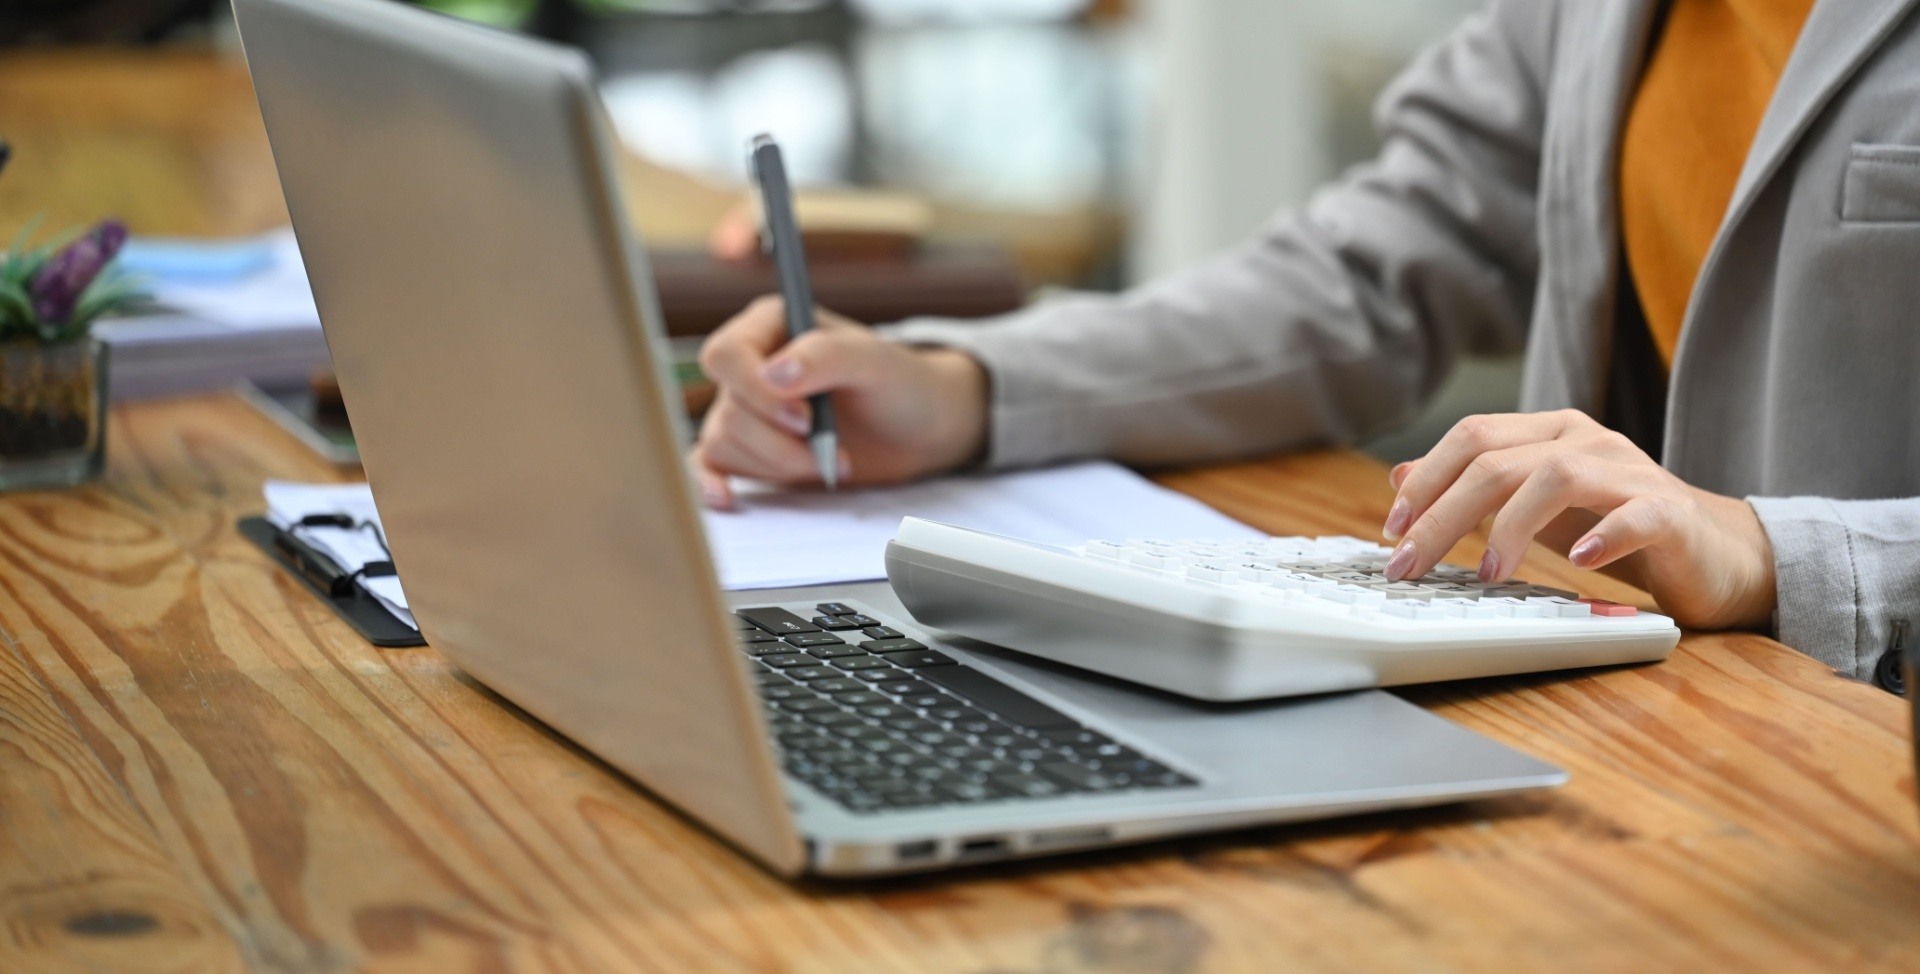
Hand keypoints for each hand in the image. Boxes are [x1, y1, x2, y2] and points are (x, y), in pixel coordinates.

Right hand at [689, 296, 988, 508]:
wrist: (916, 429)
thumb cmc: (899, 384)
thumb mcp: (875, 361)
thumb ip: (826, 355)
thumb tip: (771, 376)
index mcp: (770, 325)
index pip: (727, 355)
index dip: (757, 393)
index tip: (806, 420)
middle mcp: (750, 364)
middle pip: (729, 409)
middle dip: (782, 442)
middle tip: (834, 453)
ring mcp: (745, 409)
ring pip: (725, 441)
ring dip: (779, 464)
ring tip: (828, 463)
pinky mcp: (747, 449)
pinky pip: (709, 463)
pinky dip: (711, 481)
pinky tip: (725, 496)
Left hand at [1378, 409, 1775, 629]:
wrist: (1714, 554)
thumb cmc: (1614, 528)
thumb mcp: (1531, 508)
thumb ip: (1472, 490)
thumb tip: (1400, 478)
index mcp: (1550, 433)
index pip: (1472, 437)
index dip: (1426, 480)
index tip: (1392, 531)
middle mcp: (1587, 441)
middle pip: (1498, 462)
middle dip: (1443, 513)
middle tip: (1411, 563)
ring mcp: (1631, 473)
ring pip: (1556, 477)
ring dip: (1509, 527)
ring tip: (1486, 574)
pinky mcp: (1672, 514)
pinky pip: (1634, 516)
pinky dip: (1602, 536)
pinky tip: (1576, 561)